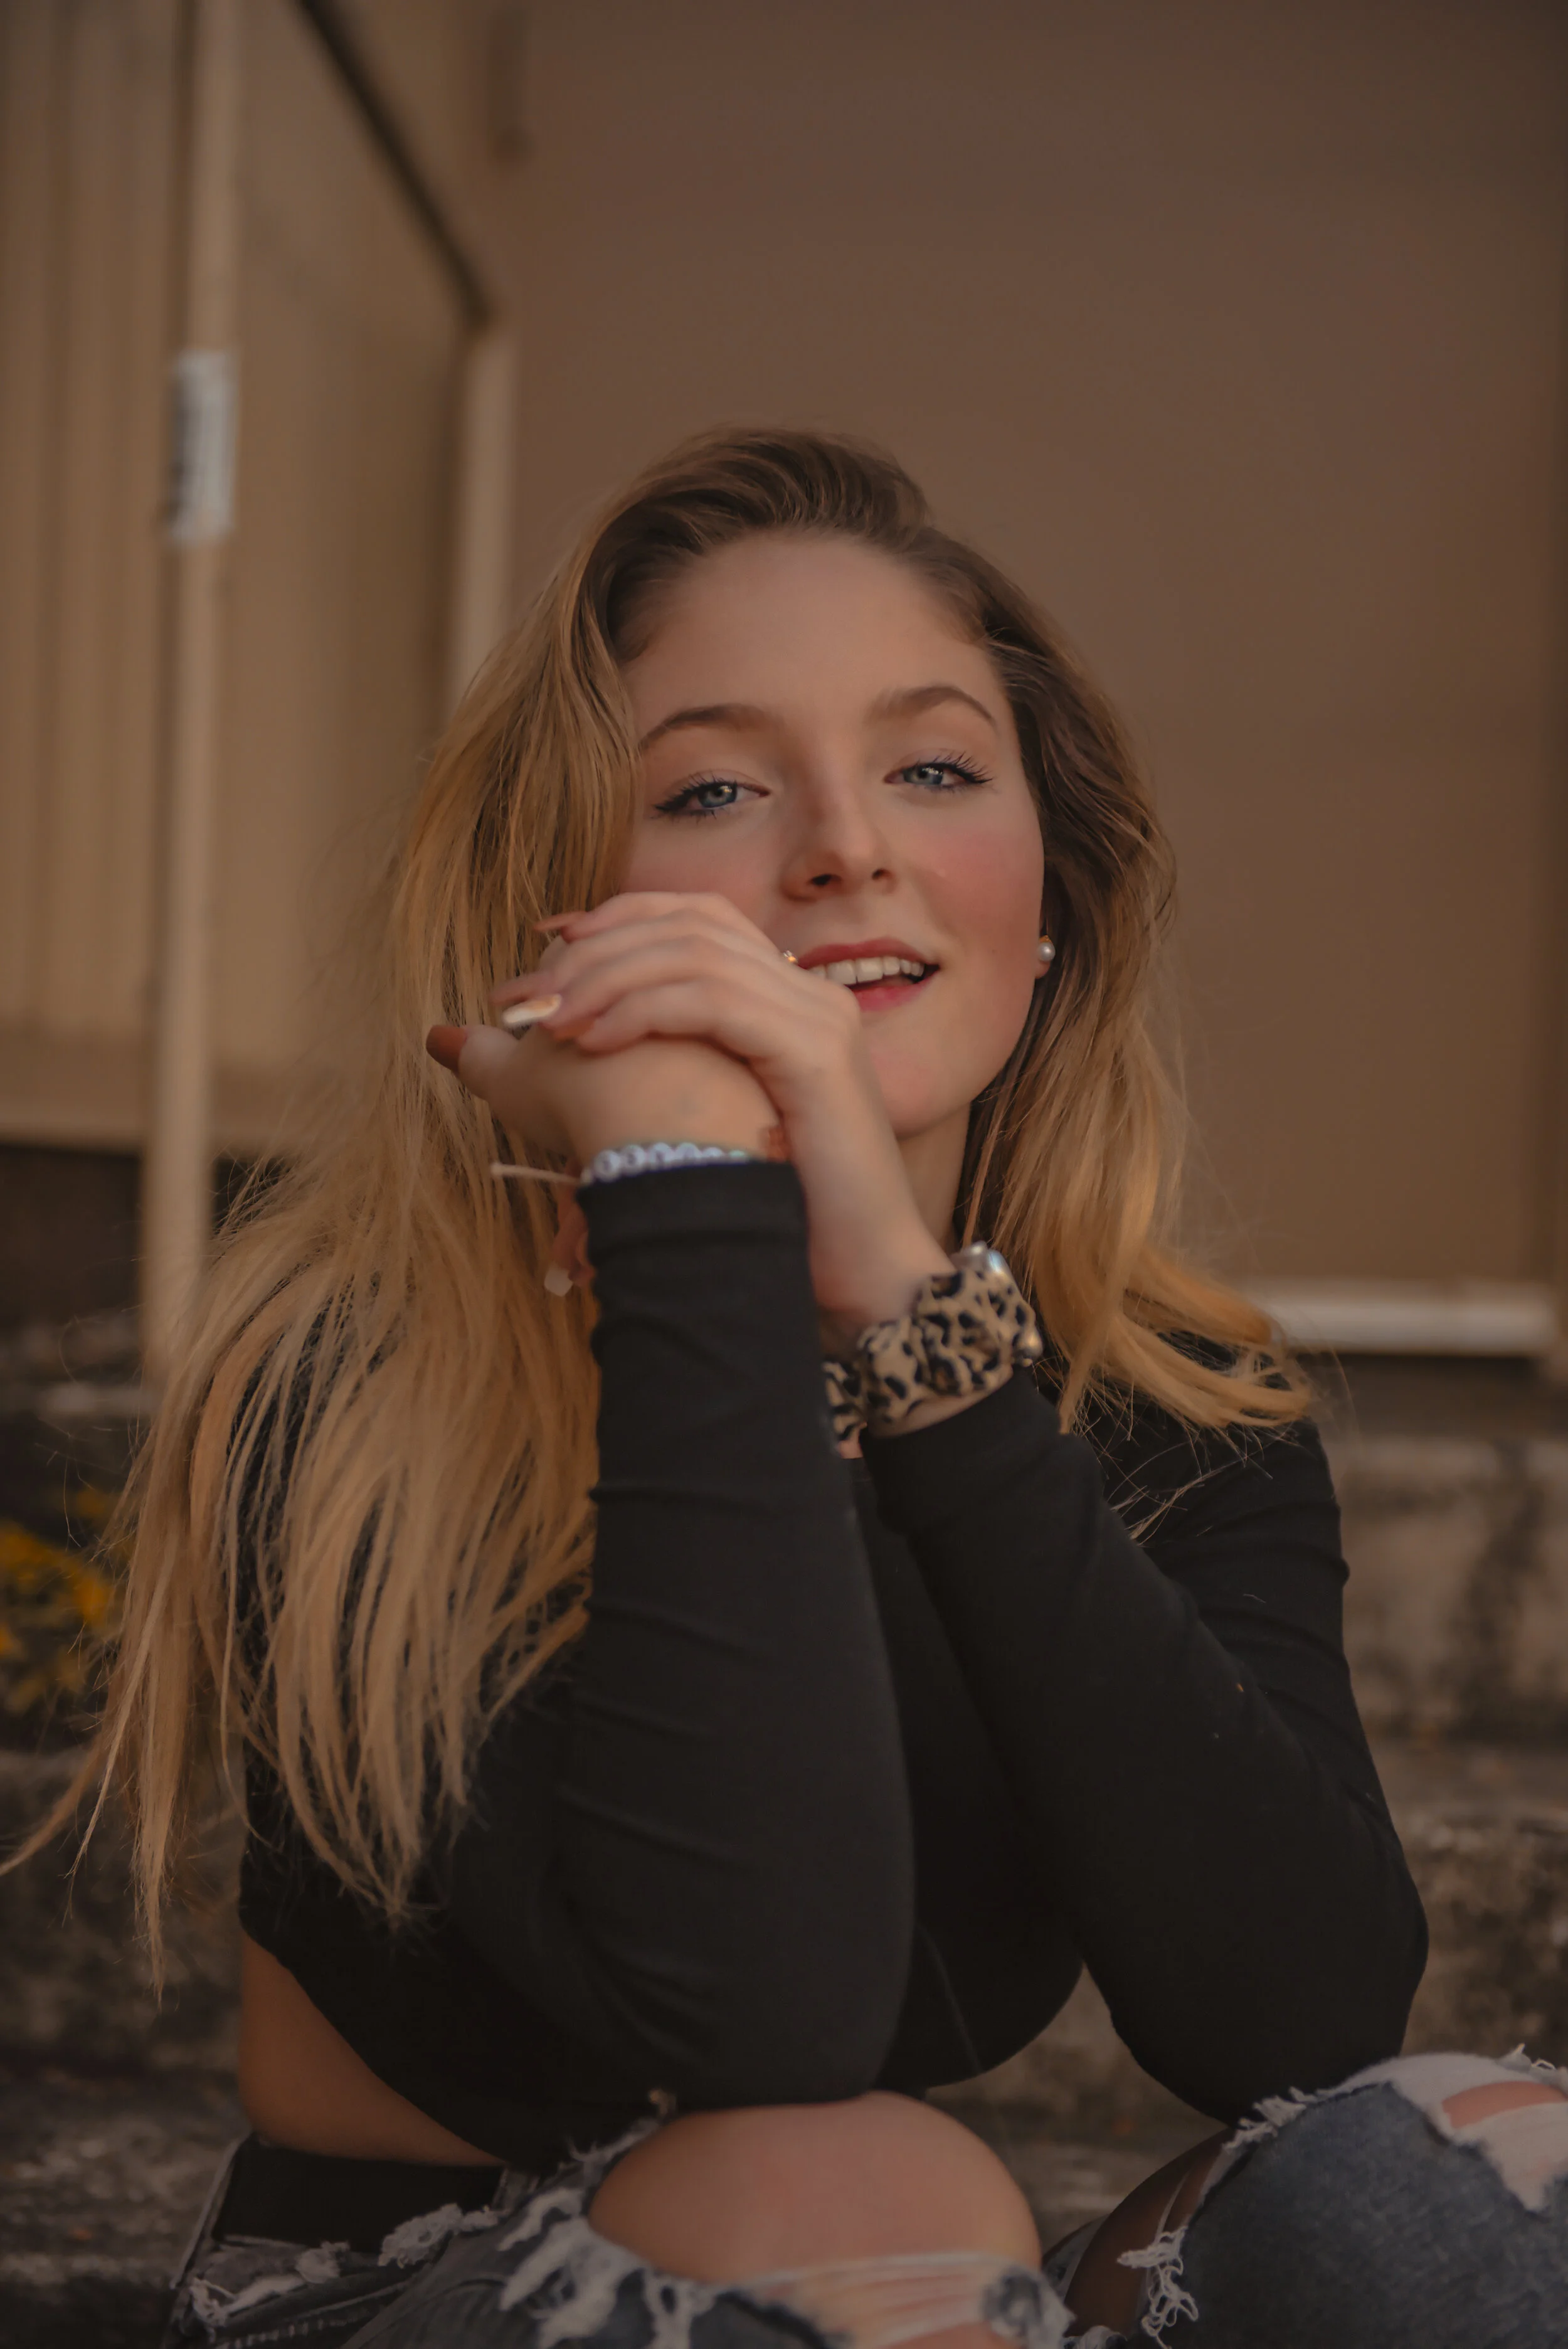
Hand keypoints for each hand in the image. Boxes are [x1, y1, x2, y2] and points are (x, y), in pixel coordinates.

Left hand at [486, 893, 950, 1340]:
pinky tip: (591, 1045)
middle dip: (594, 952)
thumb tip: (564, 1059)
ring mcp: (816, 1017)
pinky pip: (712, 1003)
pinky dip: (642, 1013)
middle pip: (687, 923)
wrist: (866, 1270)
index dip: (617, 920)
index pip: (697, 917)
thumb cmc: (783, 1215)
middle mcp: (806, 993)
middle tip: (524, 1000)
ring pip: (693, 954)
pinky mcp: (813, 1053)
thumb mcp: (710, 1130)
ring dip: (605, 980)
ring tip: (548, 1024)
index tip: (547, 952)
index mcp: (787, 1000)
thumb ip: (656, 1081)